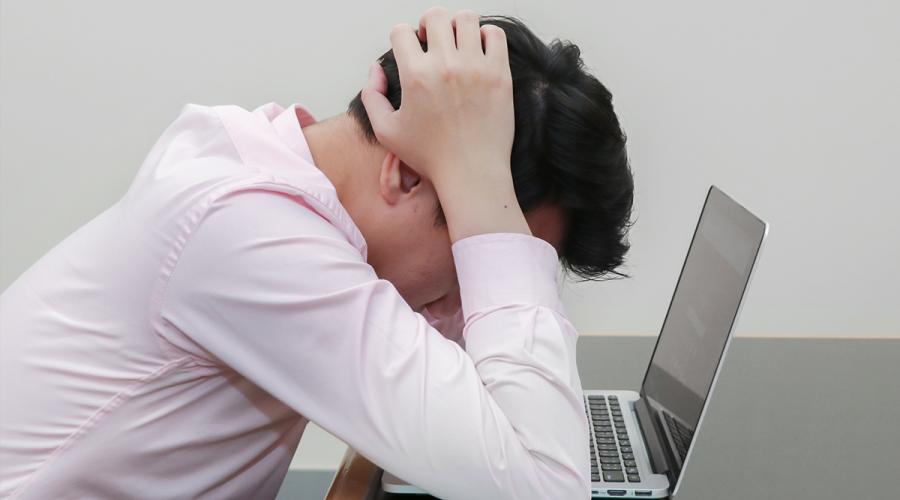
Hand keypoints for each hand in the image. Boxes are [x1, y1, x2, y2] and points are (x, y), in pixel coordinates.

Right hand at [360, 7, 514, 189]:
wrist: (471, 173)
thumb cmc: (430, 156)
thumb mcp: (386, 131)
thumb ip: (372, 96)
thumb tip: (376, 69)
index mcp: (416, 75)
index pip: (401, 30)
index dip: (402, 38)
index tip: (411, 51)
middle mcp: (445, 65)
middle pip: (435, 16)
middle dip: (429, 24)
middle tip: (433, 42)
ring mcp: (476, 67)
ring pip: (466, 18)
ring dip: (458, 27)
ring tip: (458, 45)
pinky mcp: (500, 74)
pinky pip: (495, 34)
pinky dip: (486, 36)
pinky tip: (479, 53)